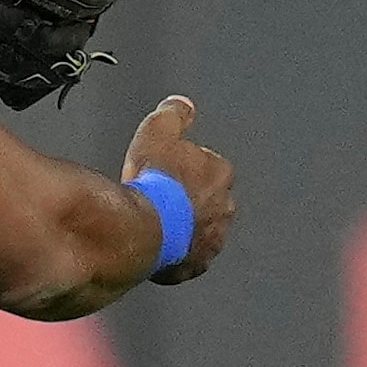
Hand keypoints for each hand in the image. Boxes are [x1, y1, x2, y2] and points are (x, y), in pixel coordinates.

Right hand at [124, 95, 232, 283]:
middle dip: (190, 199)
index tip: (168, 170)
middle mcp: (224, 207)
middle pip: (209, 199)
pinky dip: (177, 253)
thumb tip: (181, 102)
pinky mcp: (197, 264)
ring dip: (184, 226)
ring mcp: (212, 238)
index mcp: (219, 173)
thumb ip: (172, 116)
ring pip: (202, 229)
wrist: (142, 229)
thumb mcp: (156, 133)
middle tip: (161, 199)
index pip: (210, 164)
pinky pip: (190, 257)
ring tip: (156, 225)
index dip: (187, 166)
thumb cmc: (152, 182)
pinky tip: (157, 249)